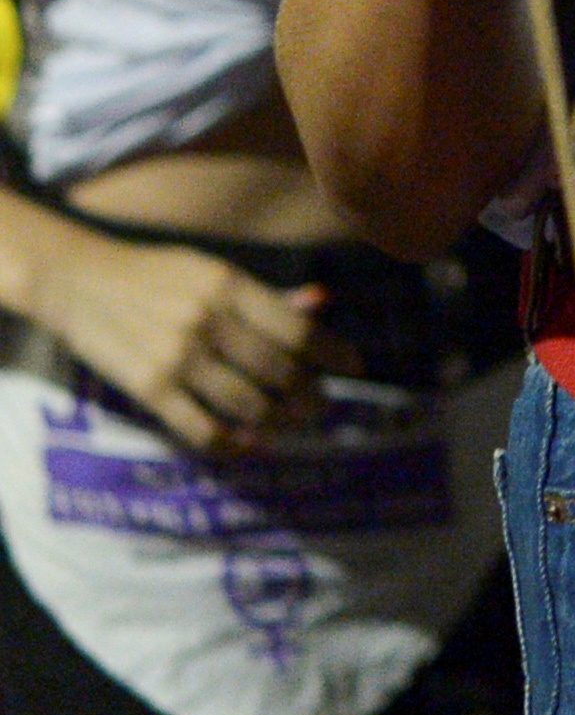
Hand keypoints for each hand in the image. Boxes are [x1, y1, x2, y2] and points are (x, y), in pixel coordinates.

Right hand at [40, 241, 348, 455]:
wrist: (79, 281)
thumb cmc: (156, 273)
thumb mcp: (213, 269)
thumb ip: (265, 294)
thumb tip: (322, 300)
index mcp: (230, 285)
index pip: (298, 329)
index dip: (334, 354)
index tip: (356, 368)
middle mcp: (208, 321)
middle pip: (279, 371)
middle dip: (311, 394)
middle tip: (322, 404)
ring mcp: (177, 356)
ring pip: (247, 404)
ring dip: (280, 421)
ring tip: (293, 423)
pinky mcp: (148, 387)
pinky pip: (199, 427)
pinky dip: (231, 443)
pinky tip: (249, 444)